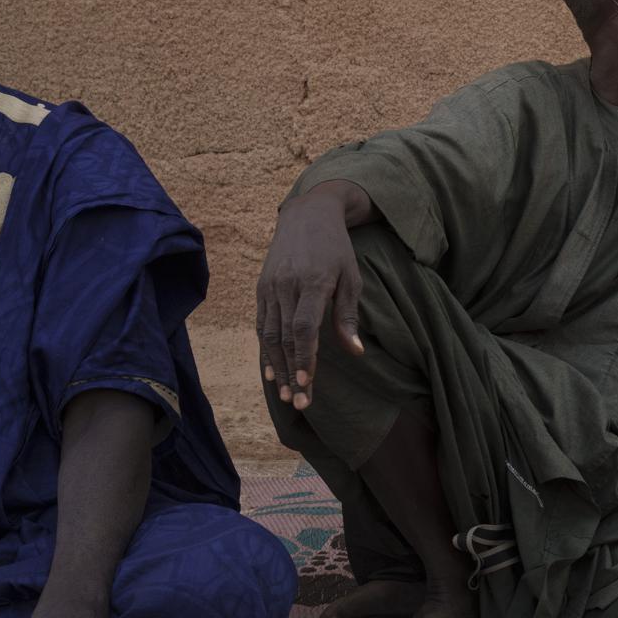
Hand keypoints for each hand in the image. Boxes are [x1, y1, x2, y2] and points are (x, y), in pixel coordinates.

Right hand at [257, 182, 366, 409]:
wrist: (307, 215)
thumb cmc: (336, 249)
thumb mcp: (351, 278)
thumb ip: (348, 316)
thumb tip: (356, 353)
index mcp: (313, 283)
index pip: (304, 329)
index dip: (304, 358)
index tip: (306, 384)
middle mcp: (287, 286)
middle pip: (285, 338)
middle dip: (291, 372)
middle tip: (299, 402)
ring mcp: (270, 287)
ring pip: (268, 335)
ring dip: (276, 367)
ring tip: (284, 393)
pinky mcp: (262, 288)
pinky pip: (261, 324)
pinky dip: (265, 349)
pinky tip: (271, 370)